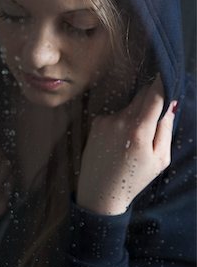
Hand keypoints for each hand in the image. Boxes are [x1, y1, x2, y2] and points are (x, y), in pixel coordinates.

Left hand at [77, 76, 175, 214]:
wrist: (100, 192)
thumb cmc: (134, 179)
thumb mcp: (160, 159)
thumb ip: (165, 129)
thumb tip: (170, 104)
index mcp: (139, 130)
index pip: (154, 94)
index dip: (163, 83)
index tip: (167, 73)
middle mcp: (120, 120)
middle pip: (142, 96)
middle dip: (152, 99)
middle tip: (157, 112)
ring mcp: (106, 120)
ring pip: (129, 106)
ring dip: (136, 113)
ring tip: (134, 139)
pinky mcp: (96, 123)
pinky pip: (116, 114)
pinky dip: (122, 121)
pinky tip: (119, 141)